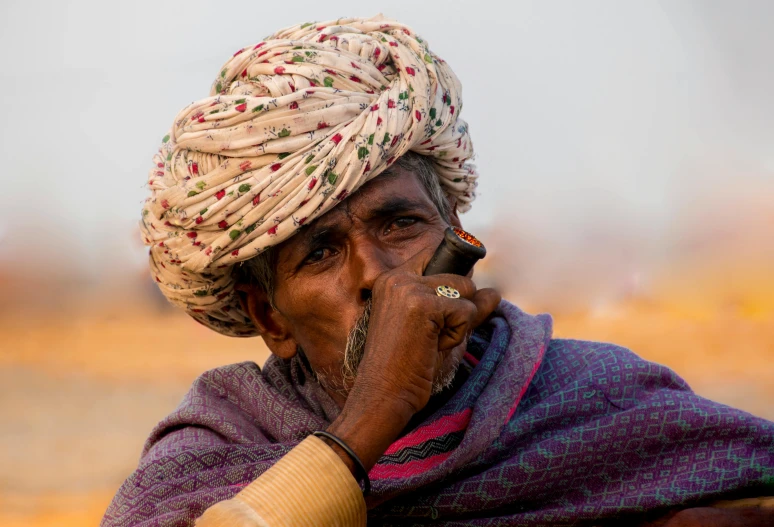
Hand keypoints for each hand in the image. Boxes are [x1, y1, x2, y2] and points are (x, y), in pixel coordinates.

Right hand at [326, 248, 499, 473]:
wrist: (383, 394)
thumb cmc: (406, 366)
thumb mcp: (435, 329)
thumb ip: (462, 307)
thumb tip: (494, 292)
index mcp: (392, 280)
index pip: (437, 256)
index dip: (455, 281)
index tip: (452, 303)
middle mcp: (397, 278)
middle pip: (460, 278)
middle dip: (459, 310)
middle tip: (431, 337)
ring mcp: (409, 289)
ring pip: (466, 293)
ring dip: (458, 324)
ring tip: (431, 342)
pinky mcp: (423, 305)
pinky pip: (466, 312)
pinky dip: (457, 335)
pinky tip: (432, 347)